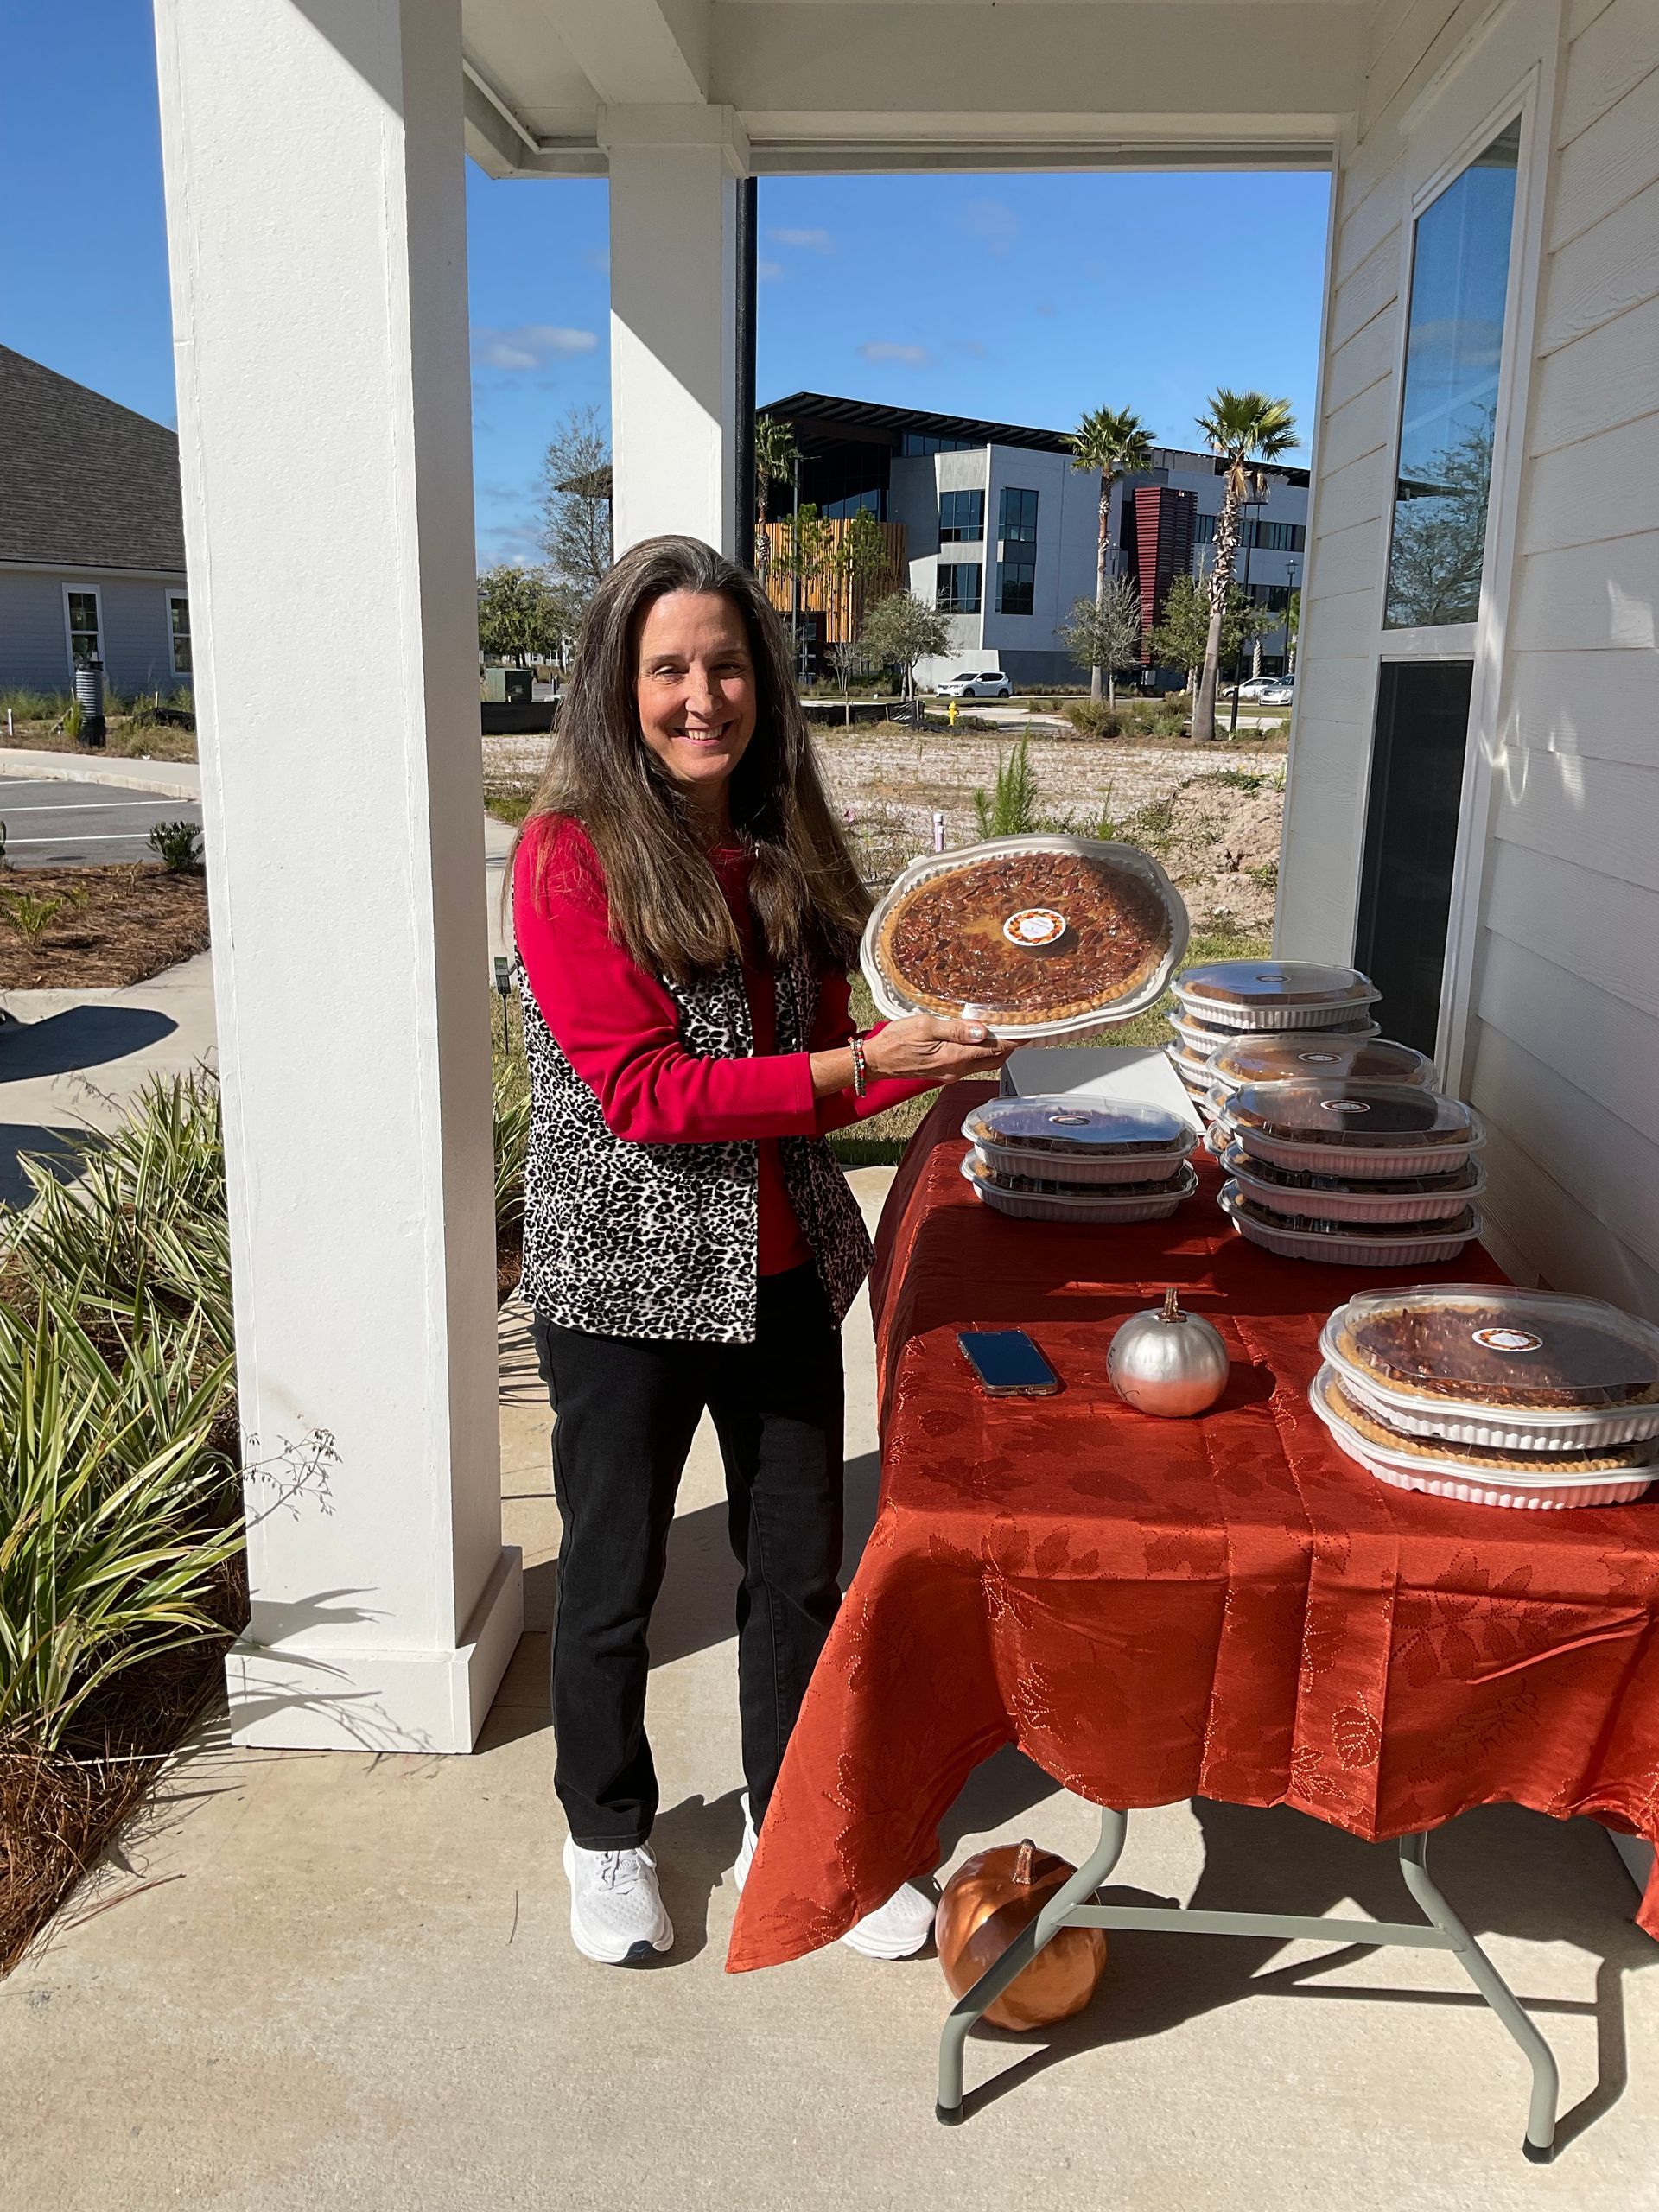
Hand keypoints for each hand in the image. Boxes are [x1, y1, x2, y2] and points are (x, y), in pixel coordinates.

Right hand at [862, 1014, 1012, 1087]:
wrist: (875, 1061)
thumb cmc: (895, 1041)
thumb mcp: (925, 1026)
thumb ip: (956, 1029)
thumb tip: (982, 1031)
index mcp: (954, 1058)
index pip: (993, 1050)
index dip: (1014, 1041)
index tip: (1028, 1033)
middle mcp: (956, 1070)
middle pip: (993, 1061)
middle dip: (1010, 1047)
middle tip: (1021, 1030)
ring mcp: (950, 1074)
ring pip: (983, 1064)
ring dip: (996, 1051)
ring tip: (1004, 1031)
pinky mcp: (943, 1072)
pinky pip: (970, 1064)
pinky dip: (981, 1053)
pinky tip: (979, 1040)